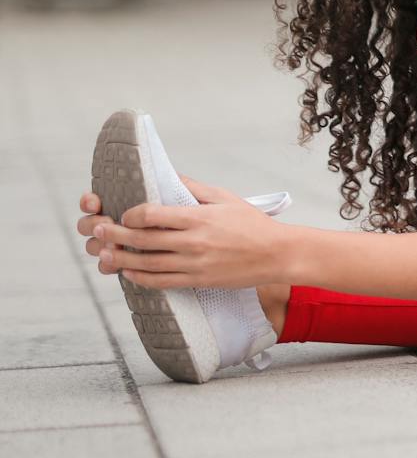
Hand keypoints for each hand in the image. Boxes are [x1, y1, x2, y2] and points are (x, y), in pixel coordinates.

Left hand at [83, 176, 285, 289]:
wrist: (277, 254)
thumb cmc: (252, 223)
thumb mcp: (226, 198)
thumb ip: (194, 188)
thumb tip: (168, 175)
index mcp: (199, 218)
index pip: (153, 215)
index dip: (132, 214)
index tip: (124, 214)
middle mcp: (194, 242)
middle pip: (143, 239)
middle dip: (115, 234)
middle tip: (97, 230)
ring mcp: (194, 264)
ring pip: (147, 263)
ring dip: (121, 258)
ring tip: (104, 253)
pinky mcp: (197, 280)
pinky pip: (161, 282)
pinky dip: (140, 278)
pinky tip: (128, 272)